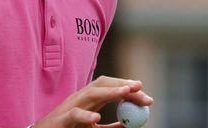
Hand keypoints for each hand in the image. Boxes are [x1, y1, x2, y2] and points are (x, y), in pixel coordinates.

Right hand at [32, 76, 153, 127]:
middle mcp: (80, 98)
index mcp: (89, 100)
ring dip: (110, 91)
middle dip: (122, 85)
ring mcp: (70, 106)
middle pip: (103, 84)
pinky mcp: (61, 119)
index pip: (110, 87)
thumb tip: (130, 125)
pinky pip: (74, 115)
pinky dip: (85, 115)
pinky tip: (97, 118)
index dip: (128, 88)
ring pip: (90, 93)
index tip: (146, 96)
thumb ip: (110, 126)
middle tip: (140, 89)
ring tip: (127, 92)